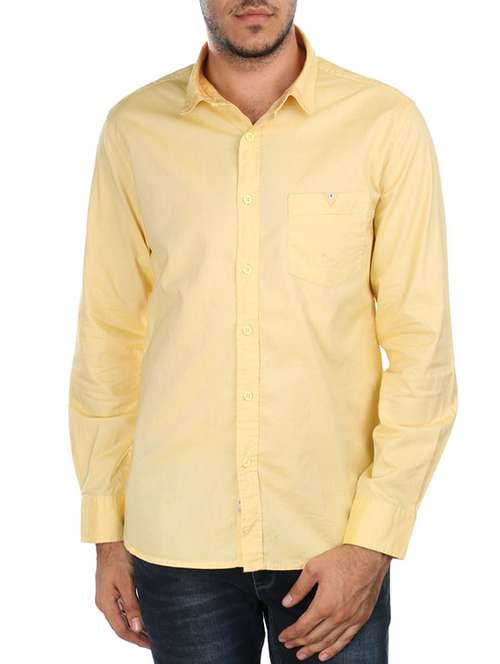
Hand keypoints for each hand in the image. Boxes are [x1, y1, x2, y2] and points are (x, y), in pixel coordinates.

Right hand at [94, 541, 149, 648]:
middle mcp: (104, 602)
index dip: (136, 639)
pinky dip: (132, 615)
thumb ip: (132, 604)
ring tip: (150, 632)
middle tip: (153, 642)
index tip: (150, 645)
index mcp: (105, 603)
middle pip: (121, 626)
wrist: (110, 539)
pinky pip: (122, 608)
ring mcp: (107, 596)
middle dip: (136, 636)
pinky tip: (142, 615)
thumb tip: (136, 627)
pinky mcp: (112, 589)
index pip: (121, 630)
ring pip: (121, 617)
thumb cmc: (117, 557)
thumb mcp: (127, 581)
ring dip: (135, 626)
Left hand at [277, 543, 390, 660]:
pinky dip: (334, 649)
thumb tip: (286, 603)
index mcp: (324, 604)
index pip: (303, 626)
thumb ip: (299, 588)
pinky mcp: (362, 618)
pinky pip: (346, 639)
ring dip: (314, 649)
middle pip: (314, 636)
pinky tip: (325, 654)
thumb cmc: (342, 559)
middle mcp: (338, 616)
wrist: (369, 555)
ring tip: (302, 655)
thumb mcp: (314, 568)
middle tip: (288, 645)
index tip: (282, 637)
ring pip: (329, 641)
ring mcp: (351, 619)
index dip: (291, 633)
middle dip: (299, 642)